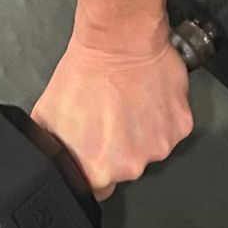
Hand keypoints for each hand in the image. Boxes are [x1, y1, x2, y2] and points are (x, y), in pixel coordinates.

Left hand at [30, 35, 193, 198]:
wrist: (119, 40)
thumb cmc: (84, 71)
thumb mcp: (47, 114)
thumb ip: (52, 149)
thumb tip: (53, 163)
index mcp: (98, 169)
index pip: (97, 188)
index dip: (94, 167)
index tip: (94, 147)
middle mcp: (132, 166)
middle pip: (126, 170)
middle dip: (118, 149)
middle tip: (110, 118)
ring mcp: (160, 147)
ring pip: (150, 150)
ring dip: (142, 133)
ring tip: (128, 104)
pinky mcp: (181, 127)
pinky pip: (171, 130)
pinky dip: (162, 117)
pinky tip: (146, 98)